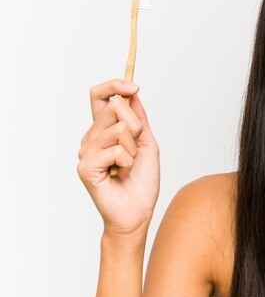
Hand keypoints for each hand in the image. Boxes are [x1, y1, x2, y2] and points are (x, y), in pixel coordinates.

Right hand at [77, 79, 159, 237]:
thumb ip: (139, 118)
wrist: (138, 211)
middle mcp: (91, 138)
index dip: (114, 85)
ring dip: (134, 149)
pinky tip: (120, 174)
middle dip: (137, 126)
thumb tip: (132, 92)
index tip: (133, 86)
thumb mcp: (146, 142)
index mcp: (103, 130)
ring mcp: (86, 152)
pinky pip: (117, 149)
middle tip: (136, 150)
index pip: (99, 96)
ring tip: (128, 166)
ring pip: (120, 128)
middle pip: (115, 106)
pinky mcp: (86, 167)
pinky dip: (127, 162)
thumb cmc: (141, 181)